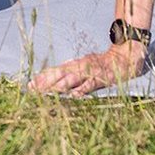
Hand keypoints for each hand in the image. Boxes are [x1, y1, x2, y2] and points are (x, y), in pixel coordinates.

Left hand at [28, 42, 149, 95]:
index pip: (55, 70)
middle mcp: (80, 67)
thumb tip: (51, 73)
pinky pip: (90, 85)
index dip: (42, 78)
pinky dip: (82, 90)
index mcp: (75, 64)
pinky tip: (73, 96)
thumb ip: (69, 69)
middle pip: (60, 74)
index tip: (29, 86)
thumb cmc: (101, 64)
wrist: (124, 58)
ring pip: (72, 79)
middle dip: (46, 83)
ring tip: (48, 93)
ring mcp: (90, 72)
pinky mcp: (101, 78)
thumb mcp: (83, 64)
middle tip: (34, 91)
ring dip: (59, 86)